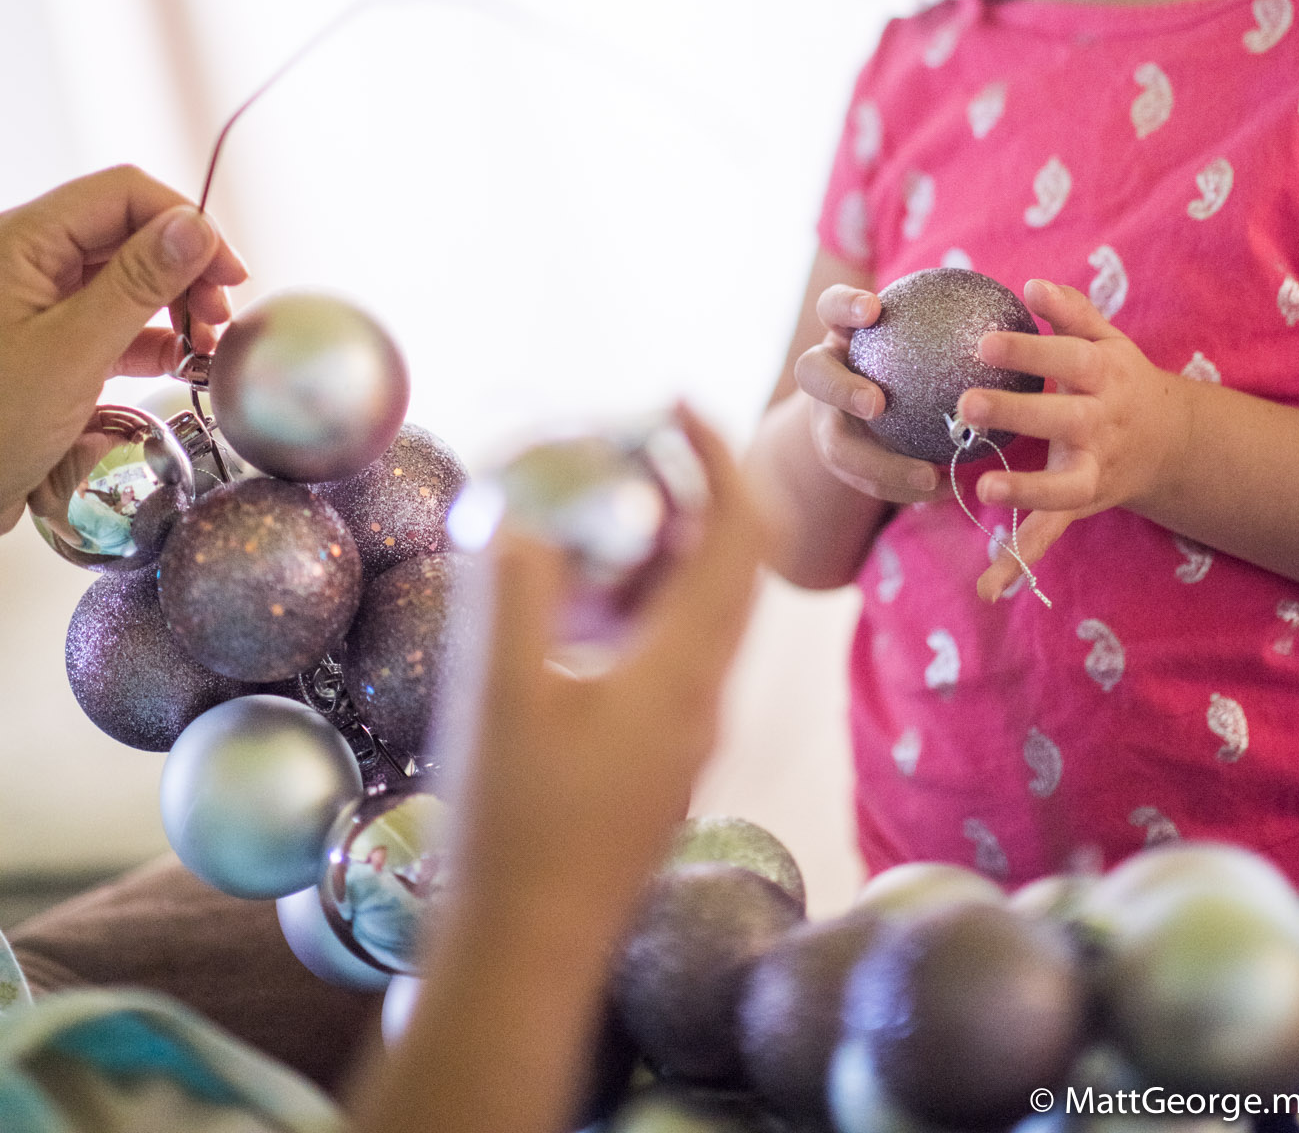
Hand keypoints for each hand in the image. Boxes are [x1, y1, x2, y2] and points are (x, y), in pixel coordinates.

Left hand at [0, 166, 247, 531]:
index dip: (185, 222)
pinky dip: (153, 338)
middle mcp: (31, 261)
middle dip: (185, 267)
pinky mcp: (52, 343)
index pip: (122, 195)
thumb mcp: (71, 352)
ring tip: (204, 342)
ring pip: (127, 278)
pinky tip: (179, 361)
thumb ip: (137, 284)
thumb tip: (196, 227)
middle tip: (220, 312)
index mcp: (23, 241)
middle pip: (130, 232)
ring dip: (174, 304)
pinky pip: (114, 321)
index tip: (228, 269)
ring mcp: (42, 303)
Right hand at [441, 404, 763, 946]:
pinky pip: (659, 652)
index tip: (673, 402)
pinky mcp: (651, 758)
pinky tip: (561, 603)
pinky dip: (626, 605)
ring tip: (583, 514)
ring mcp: (680, 731)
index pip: (738, 536)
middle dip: (682, 492)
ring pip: (689, 611)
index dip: (717, 457)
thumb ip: (513, 585)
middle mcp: (703, 695)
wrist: (527, 957)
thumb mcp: (499, 689)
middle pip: (723, 566)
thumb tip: (519, 502)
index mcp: (687, 670)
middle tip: (619, 445)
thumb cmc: (514, 825)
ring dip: (650, 550)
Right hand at [794, 284, 943, 505]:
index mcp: (842, 333)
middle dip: (840, 388)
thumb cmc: (923, 355)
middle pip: (812, 373)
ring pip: (835, 446)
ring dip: (879, 464)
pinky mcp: (842, 461)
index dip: (845, 305)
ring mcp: (828, 421)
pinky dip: (907, 488)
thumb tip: (1025, 299)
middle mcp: (826, 374)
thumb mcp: (930, 331)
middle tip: (876, 403)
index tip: (874, 308)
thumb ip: (957, 318)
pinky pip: (868, 483)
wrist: (881, 406)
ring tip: (927, 475)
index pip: (832, 307)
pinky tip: (949, 490)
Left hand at [962, 278, 1191, 602]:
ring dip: (1025, 491)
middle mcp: (1102, 425)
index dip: (1027, 351)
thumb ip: (1072, 313)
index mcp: (1103, 376)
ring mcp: (1094, 469)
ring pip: (1062, 488)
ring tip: (982, 488)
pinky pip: (1050, 536)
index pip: (1065, 358)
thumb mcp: (1108, 339)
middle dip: (1016, 414)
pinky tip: (987, 588)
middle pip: (1060, 419)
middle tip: (965, 403)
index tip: (981, 340)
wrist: (1171, 441)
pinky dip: (1020, 563)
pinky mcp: (1082, 505)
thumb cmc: (1119, 378)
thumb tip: (1031, 284)